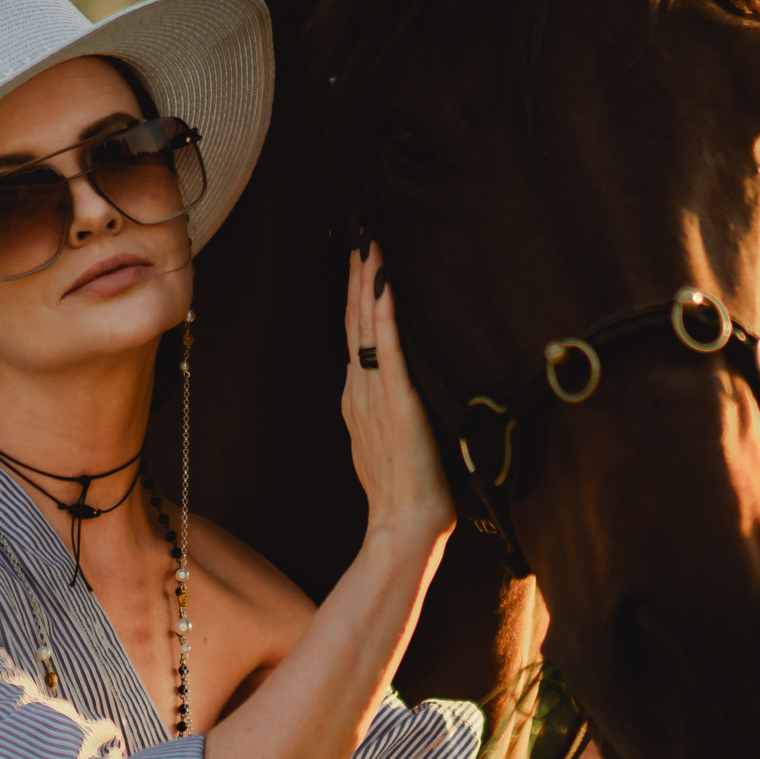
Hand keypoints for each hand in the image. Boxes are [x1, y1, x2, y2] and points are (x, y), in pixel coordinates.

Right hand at [342, 244, 455, 556]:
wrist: (404, 525)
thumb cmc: (405, 491)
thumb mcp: (388, 442)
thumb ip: (387, 412)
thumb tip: (397, 389)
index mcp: (358, 397)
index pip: (355, 334)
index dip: (355, 294)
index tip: (359, 259)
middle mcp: (360, 389)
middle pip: (354, 321)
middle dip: (356, 276)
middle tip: (361, 233)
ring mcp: (375, 394)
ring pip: (366, 326)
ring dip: (367, 283)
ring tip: (370, 244)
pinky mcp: (397, 403)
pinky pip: (388, 349)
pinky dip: (384, 315)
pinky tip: (384, 285)